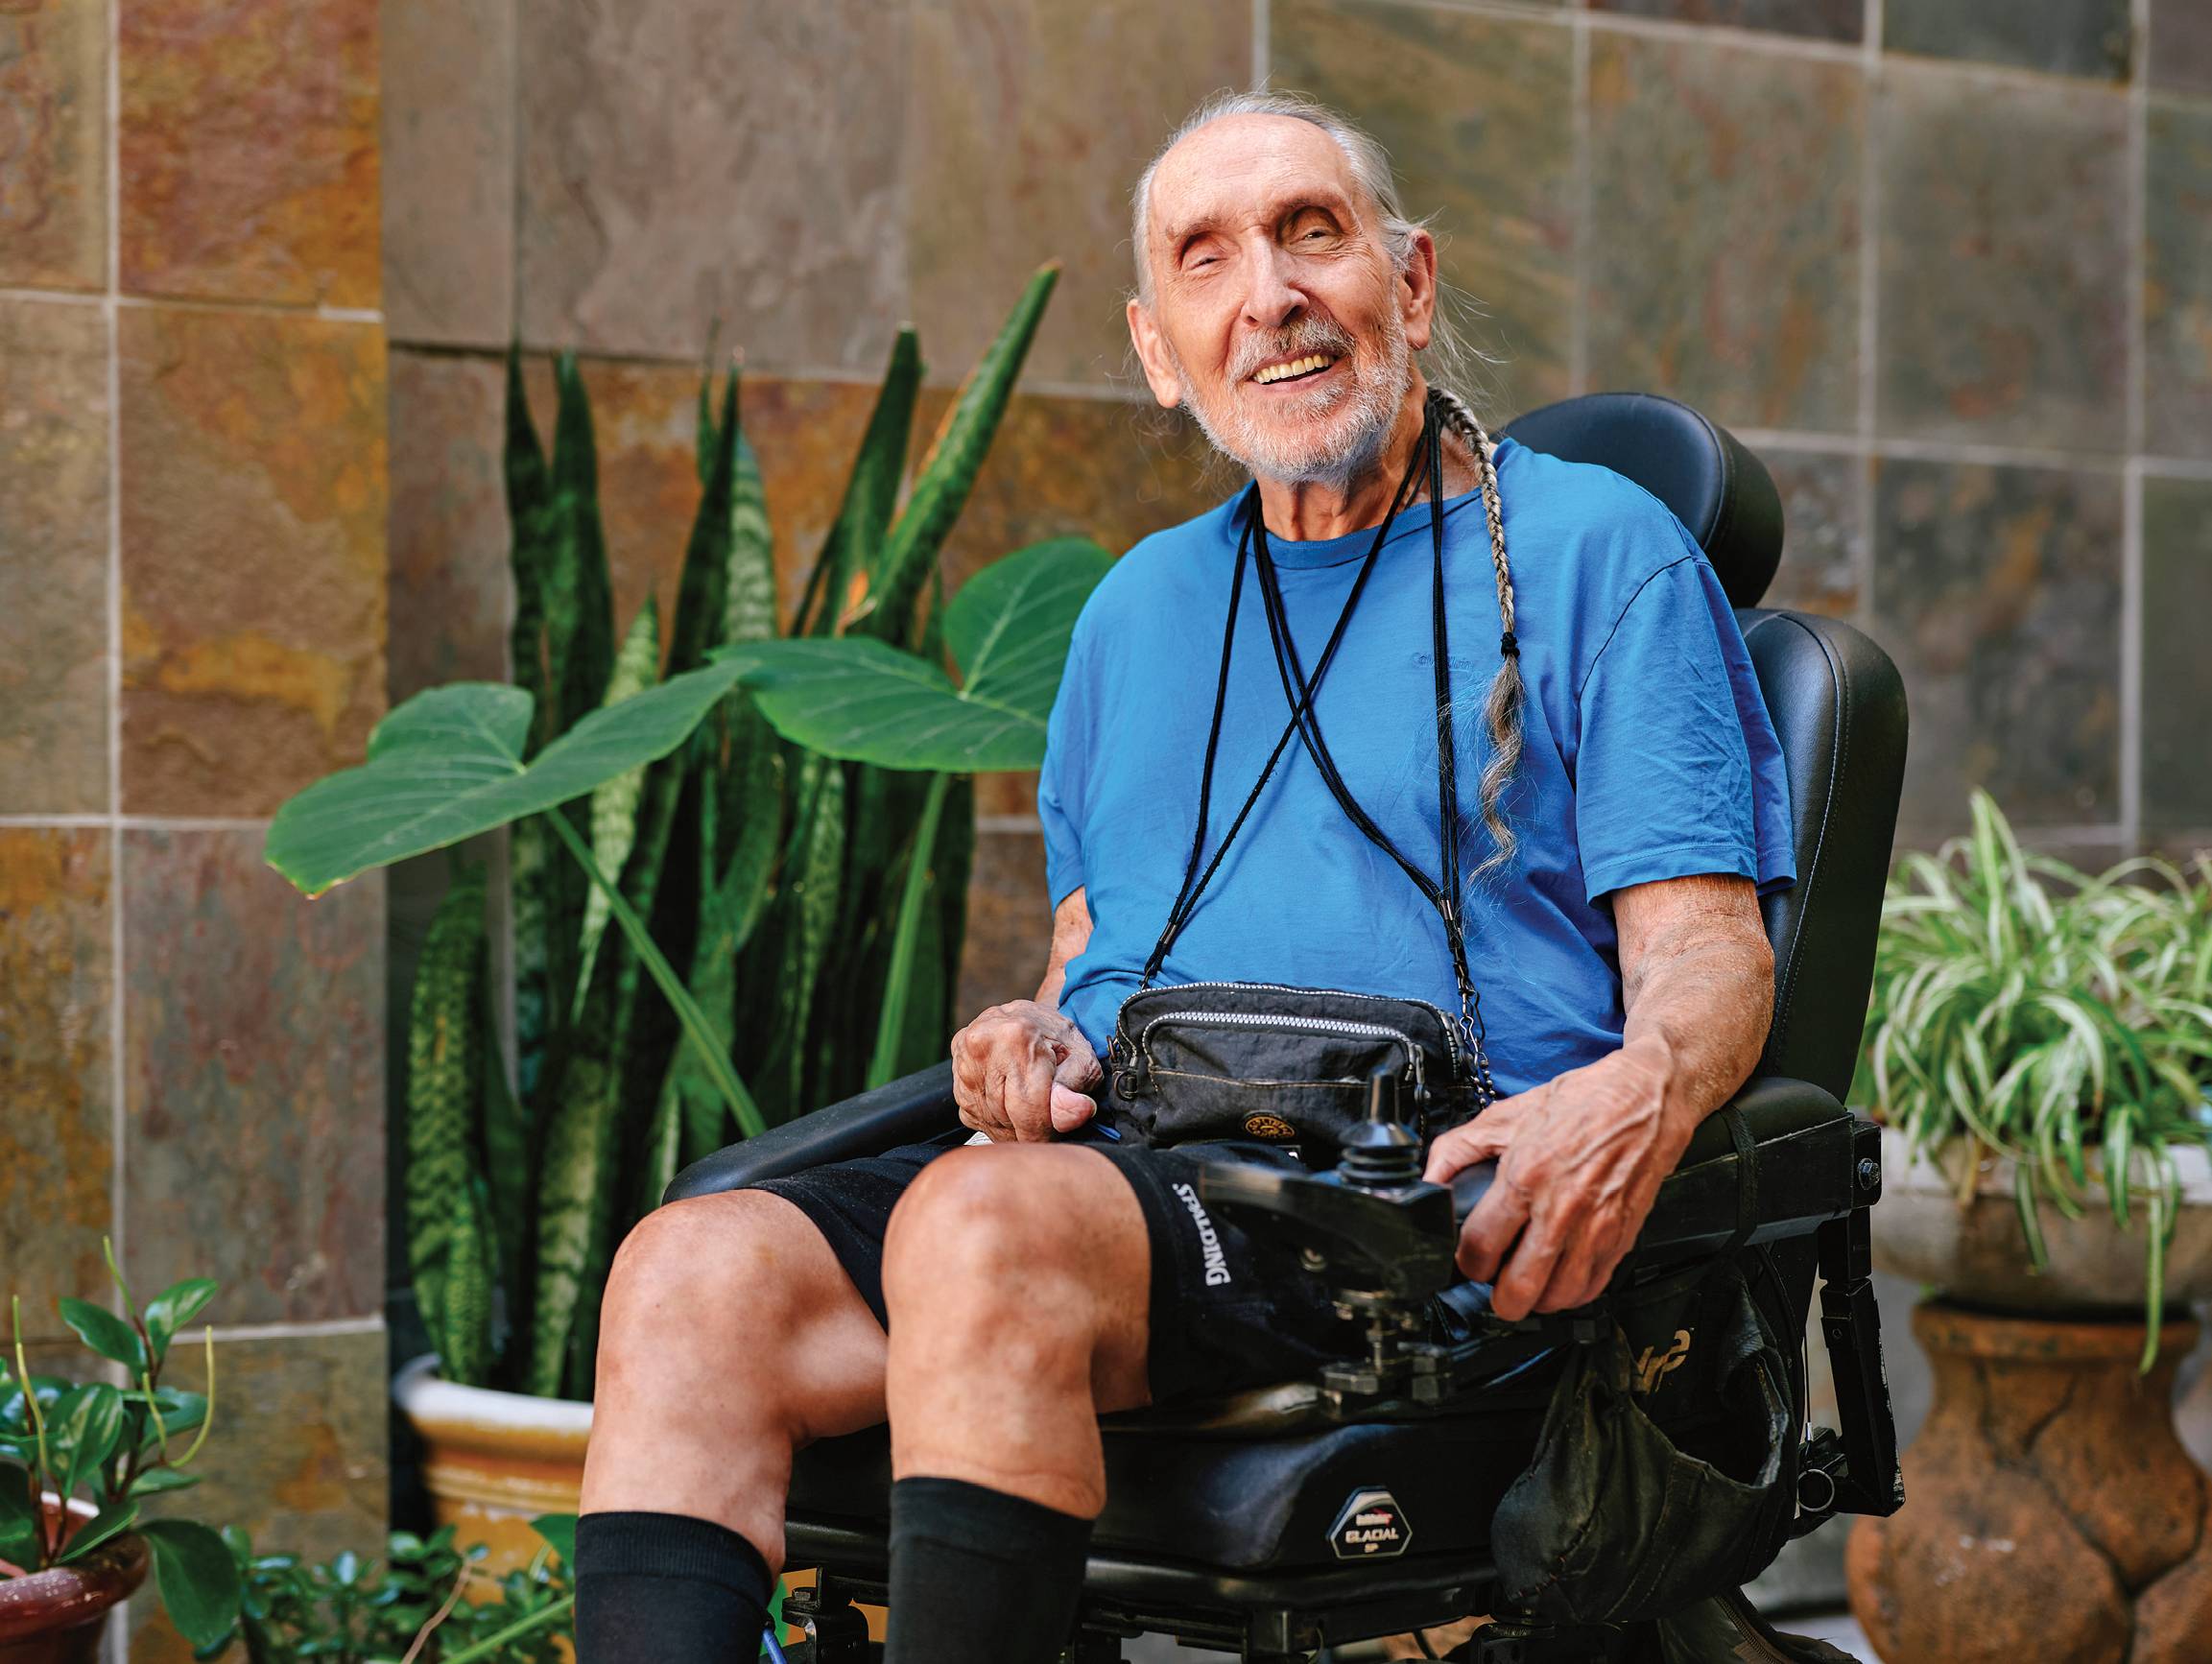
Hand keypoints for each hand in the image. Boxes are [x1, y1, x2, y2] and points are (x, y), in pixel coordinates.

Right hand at [949, 1000, 1102, 1142]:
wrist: (1033, 1020)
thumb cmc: (1061, 1040)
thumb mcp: (1082, 1059)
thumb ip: (1076, 1088)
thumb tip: (1078, 1111)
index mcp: (1015, 1035)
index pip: (1027, 1107)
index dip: (1044, 1131)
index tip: (1054, 1135)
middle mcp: (981, 1044)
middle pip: (1006, 1117)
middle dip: (1029, 1129)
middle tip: (1049, 1118)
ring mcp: (963, 1061)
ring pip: (989, 1121)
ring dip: (1013, 1127)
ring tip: (1032, 1107)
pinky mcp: (955, 1076)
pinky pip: (977, 1118)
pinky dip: (998, 1121)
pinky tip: (1013, 1104)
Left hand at [1421, 1044, 1691, 1320]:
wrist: (1645, 1098)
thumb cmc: (1580, 1103)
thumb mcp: (1505, 1116)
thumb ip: (1456, 1150)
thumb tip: (1427, 1181)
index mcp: (1526, 1176)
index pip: (1481, 1247)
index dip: (1465, 1263)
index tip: (1468, 1259)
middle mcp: (1561, 1209)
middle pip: (1519, 1289)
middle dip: (1497, 1297)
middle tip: (1493, 1283)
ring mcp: (1596, 1228)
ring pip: (1557, 1298)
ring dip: (1535, 1300)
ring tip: (1525, 1283)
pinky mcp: (1622, 1238)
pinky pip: (1592, 1288)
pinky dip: (1571, 1294)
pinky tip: (1558, 1278)